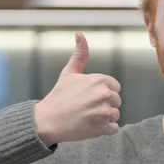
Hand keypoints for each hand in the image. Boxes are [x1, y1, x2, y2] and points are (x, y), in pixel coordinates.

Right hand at [34, 32, 121, 146]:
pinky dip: (104, 130)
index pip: (115, 88)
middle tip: (86, 108)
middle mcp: (104, 94)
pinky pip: (113, 128)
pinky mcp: (103, 127)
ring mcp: (104, 112)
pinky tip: (90, 126)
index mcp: (100, 80)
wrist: (47, 121)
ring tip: (87, 117)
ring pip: (115, 115)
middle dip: (104, 106)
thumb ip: (80, 54)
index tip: (89, 97)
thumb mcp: (69, 73)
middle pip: (116, 102)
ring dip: (104, 118)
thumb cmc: (59, 96)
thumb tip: (79, 33)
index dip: (103, 93)